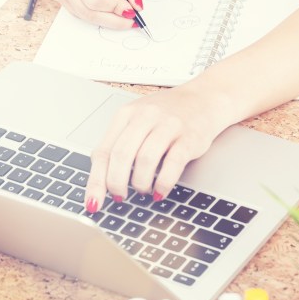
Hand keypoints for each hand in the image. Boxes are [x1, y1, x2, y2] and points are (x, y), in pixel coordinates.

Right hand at [50, 0, 142, 28]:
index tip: (132, 10)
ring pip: (86, 17)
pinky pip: (83, 15)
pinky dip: (100, 17)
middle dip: (114, 20)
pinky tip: (111, 13)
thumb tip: (137, 6)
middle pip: (90, 11)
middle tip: (132, 21)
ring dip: (108, 21)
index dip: (115, 6)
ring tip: (124, 18)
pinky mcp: (62, 1)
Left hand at [84, 84, 230, 211]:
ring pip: (144, 161)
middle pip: (121, 156)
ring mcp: (168, 125)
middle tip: (121, 196)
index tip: (94, 202)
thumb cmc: (169, 113)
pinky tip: (160, 191)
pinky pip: (172, 165)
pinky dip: (163, 183)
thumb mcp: (138, 120)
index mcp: (126, 114)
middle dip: (117, 184)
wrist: (205, 98)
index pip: (103, 151)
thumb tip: (102, 180)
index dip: (96, 181)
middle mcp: (145, 116)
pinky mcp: (189, 137)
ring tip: (143, 190)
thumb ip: (120, 143)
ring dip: (141, 183)